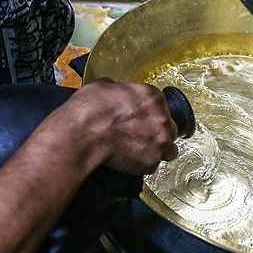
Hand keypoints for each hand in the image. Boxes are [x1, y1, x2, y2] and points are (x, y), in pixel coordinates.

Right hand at [48, 79, 178, 174]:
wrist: (83, 134)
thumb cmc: (90, 109)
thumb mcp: (102, 86)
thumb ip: (118, 90)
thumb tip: (115, 92)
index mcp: (153, 97)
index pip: (161, 107)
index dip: (150, 115)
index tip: (140, 120)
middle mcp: (163, 118)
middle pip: (170, 128)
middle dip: (158, 133)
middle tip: (140, 137)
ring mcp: (160, 141)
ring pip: (168, 149)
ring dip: (156, 150)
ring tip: (139, 153)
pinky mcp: (152, 161)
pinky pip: (152, 165)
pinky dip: (142, 165)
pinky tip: (128, 162)